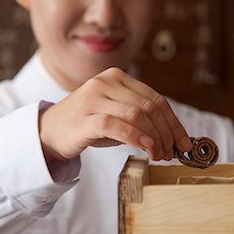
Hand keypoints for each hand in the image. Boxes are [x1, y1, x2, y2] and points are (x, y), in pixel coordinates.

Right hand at [39, 67, 192, 161]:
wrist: (49, 130)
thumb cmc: (88, 124)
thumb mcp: (118, 115)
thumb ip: (142, 118)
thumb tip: (172, 138)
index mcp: (119, 78)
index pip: (156, 100)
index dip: (174, 123)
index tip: (184, 143)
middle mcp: (107, 82)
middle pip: (150, 107)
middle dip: (166, 133)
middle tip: (171, 153)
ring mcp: (94, 97)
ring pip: (137, 115)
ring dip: (154, 138)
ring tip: (159, 155)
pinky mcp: (84, 117)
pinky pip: (116, 125)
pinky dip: (135, 136)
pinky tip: (146, 147)